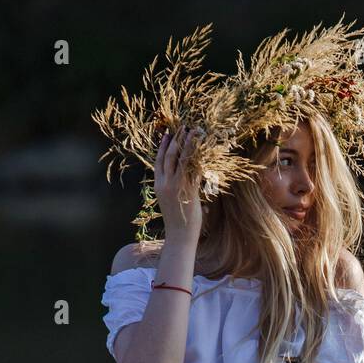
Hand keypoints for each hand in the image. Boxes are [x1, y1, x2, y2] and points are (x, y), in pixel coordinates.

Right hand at [154, 124, 202, 242]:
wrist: (180, 235)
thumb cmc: (178, 220)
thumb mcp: (170, 200)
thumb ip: (173, 186)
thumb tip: (182, 174)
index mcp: (158, 185)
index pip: (159, 161)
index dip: (163, 146)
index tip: (168, 133)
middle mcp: (165, 184)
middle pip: (169, 156)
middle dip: (176, 140)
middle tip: (183, 127)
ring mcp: (177, 187)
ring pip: (182, 160)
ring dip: (189, 144)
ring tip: (195, 132)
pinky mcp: (189, 191)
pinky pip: (194, 170)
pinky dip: (199, 159)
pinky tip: (204, 150)